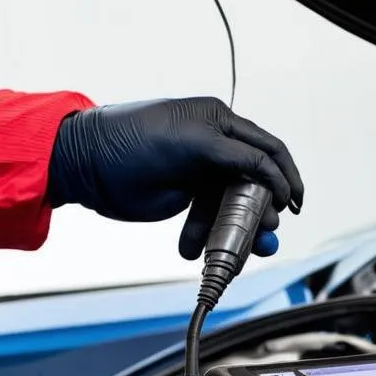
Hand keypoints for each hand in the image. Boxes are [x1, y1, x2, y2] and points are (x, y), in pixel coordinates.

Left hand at [47, 98, 303, 259]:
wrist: (85, 165)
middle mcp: (214, 144)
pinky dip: (205, 237)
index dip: (283, 179)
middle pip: (254, 183)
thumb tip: (269, 174)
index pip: (266, 150)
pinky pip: (206, 219)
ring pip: (230, 206)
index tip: (289, 207)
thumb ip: (235, 156)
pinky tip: (193, 250)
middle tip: (263, 236)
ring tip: (232, 254)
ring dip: (234, 232)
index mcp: (218, 122)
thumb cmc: (131, 142)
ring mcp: (198, 171)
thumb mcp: (191, 144)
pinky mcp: (182, 195)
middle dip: (261, 212)